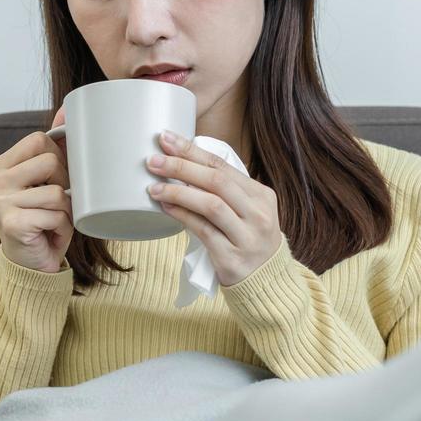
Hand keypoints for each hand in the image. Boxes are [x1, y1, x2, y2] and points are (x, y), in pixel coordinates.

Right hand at [0, 106, 71, 273]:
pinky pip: (57, 214)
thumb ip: (52, 152)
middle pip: (51, 161)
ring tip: (52, 223)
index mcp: (1, 166)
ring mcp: (0, 202)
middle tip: (55, 206)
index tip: (55, 180)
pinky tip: (49, 235)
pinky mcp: (12, 223)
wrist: (32, 265)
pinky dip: (63, 228)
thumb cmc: (43, 222)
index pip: (39, 140)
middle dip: (65, 185)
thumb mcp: (47, 183)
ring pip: (58, 191)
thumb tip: (66, 115)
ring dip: (66, 211)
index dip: (58, 157)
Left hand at [145, 130, 283, 286]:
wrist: (266, 281)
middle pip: (216, 181)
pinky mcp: (231, 256)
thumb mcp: (248, 211)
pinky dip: (182, 215)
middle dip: (182, 166)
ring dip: (178, 192)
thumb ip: (225, 191)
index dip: (192, 150)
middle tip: (154, 160)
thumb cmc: (247, 239)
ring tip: (154, 186)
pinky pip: (202, 230)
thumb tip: (181, 163)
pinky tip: (165, 207)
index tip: (166, 138)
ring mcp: (247, 236)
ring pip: (210, 205)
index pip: (223, 165)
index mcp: (262, 195)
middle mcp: (258, 213)